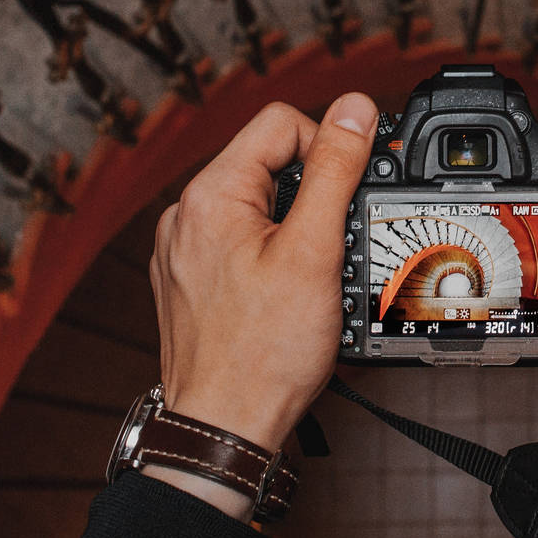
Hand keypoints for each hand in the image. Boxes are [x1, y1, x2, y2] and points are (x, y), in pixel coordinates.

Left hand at [144, 94, 375, 516]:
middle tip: (336, 241)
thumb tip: (355, 108)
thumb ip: (335, 171)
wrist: (223, 429)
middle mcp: (185, 215)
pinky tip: (286, 295)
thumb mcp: (314, 251)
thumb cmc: (264, 354)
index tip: (350, 191)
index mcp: (209, 194)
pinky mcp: (189, 281)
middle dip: (312, 192)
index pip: (281, 123)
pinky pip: (237, 242)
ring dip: (293, 226)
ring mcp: (182, 250)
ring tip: (312, 275)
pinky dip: (270, 256)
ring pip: (255, 205)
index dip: (329, 147)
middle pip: (267, 162)